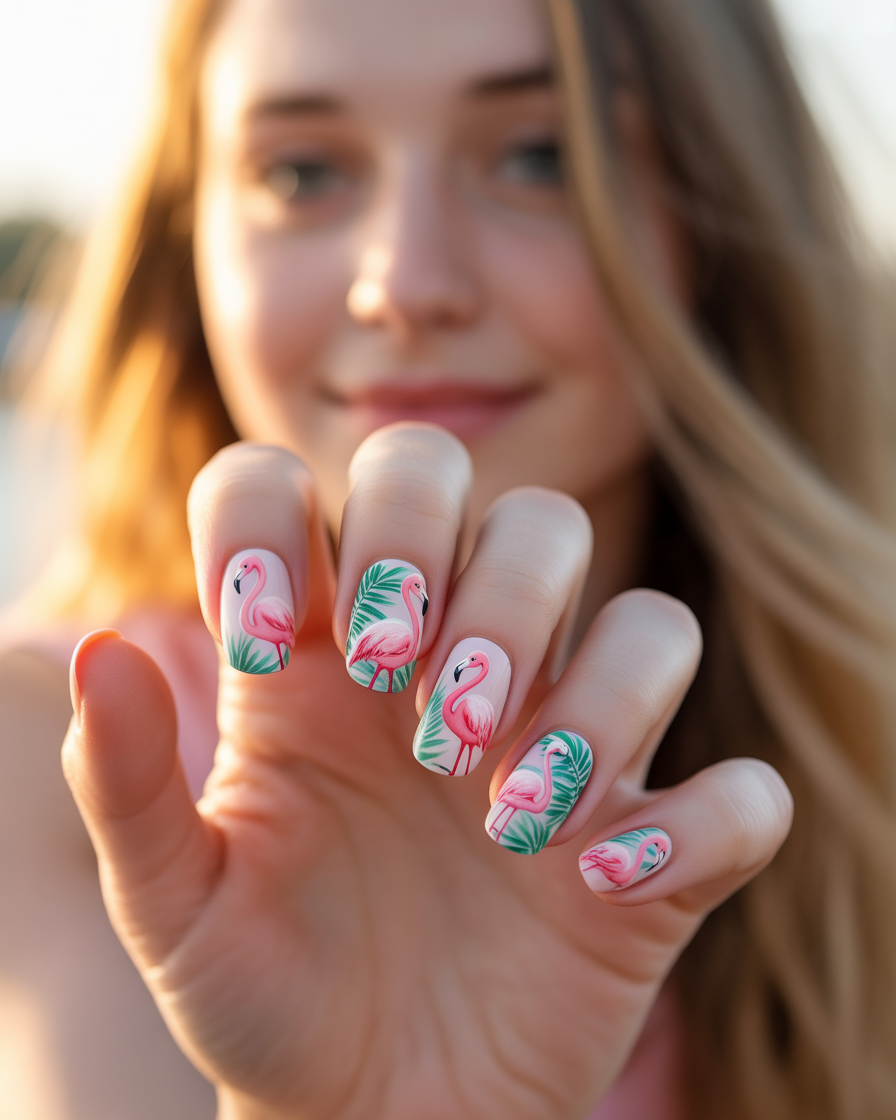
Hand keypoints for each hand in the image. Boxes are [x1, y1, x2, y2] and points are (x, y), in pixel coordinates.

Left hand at [62, 427, 791, 1119]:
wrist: (367, 1116)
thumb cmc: (264, 993)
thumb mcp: (171, 903)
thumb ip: (126, 781)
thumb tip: (94, 647)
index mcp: (330, 653)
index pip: (308, 484)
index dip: (281, 513)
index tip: (262, 638)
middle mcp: (460, 667)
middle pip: (512, 505)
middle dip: (474, 575)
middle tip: (413, 701)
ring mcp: (572, 749)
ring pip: (646, 620)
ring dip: (588, 695)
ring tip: (499, 812)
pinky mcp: (656, 849)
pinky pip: (740, 794)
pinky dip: (698, 824)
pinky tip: (601, 881)